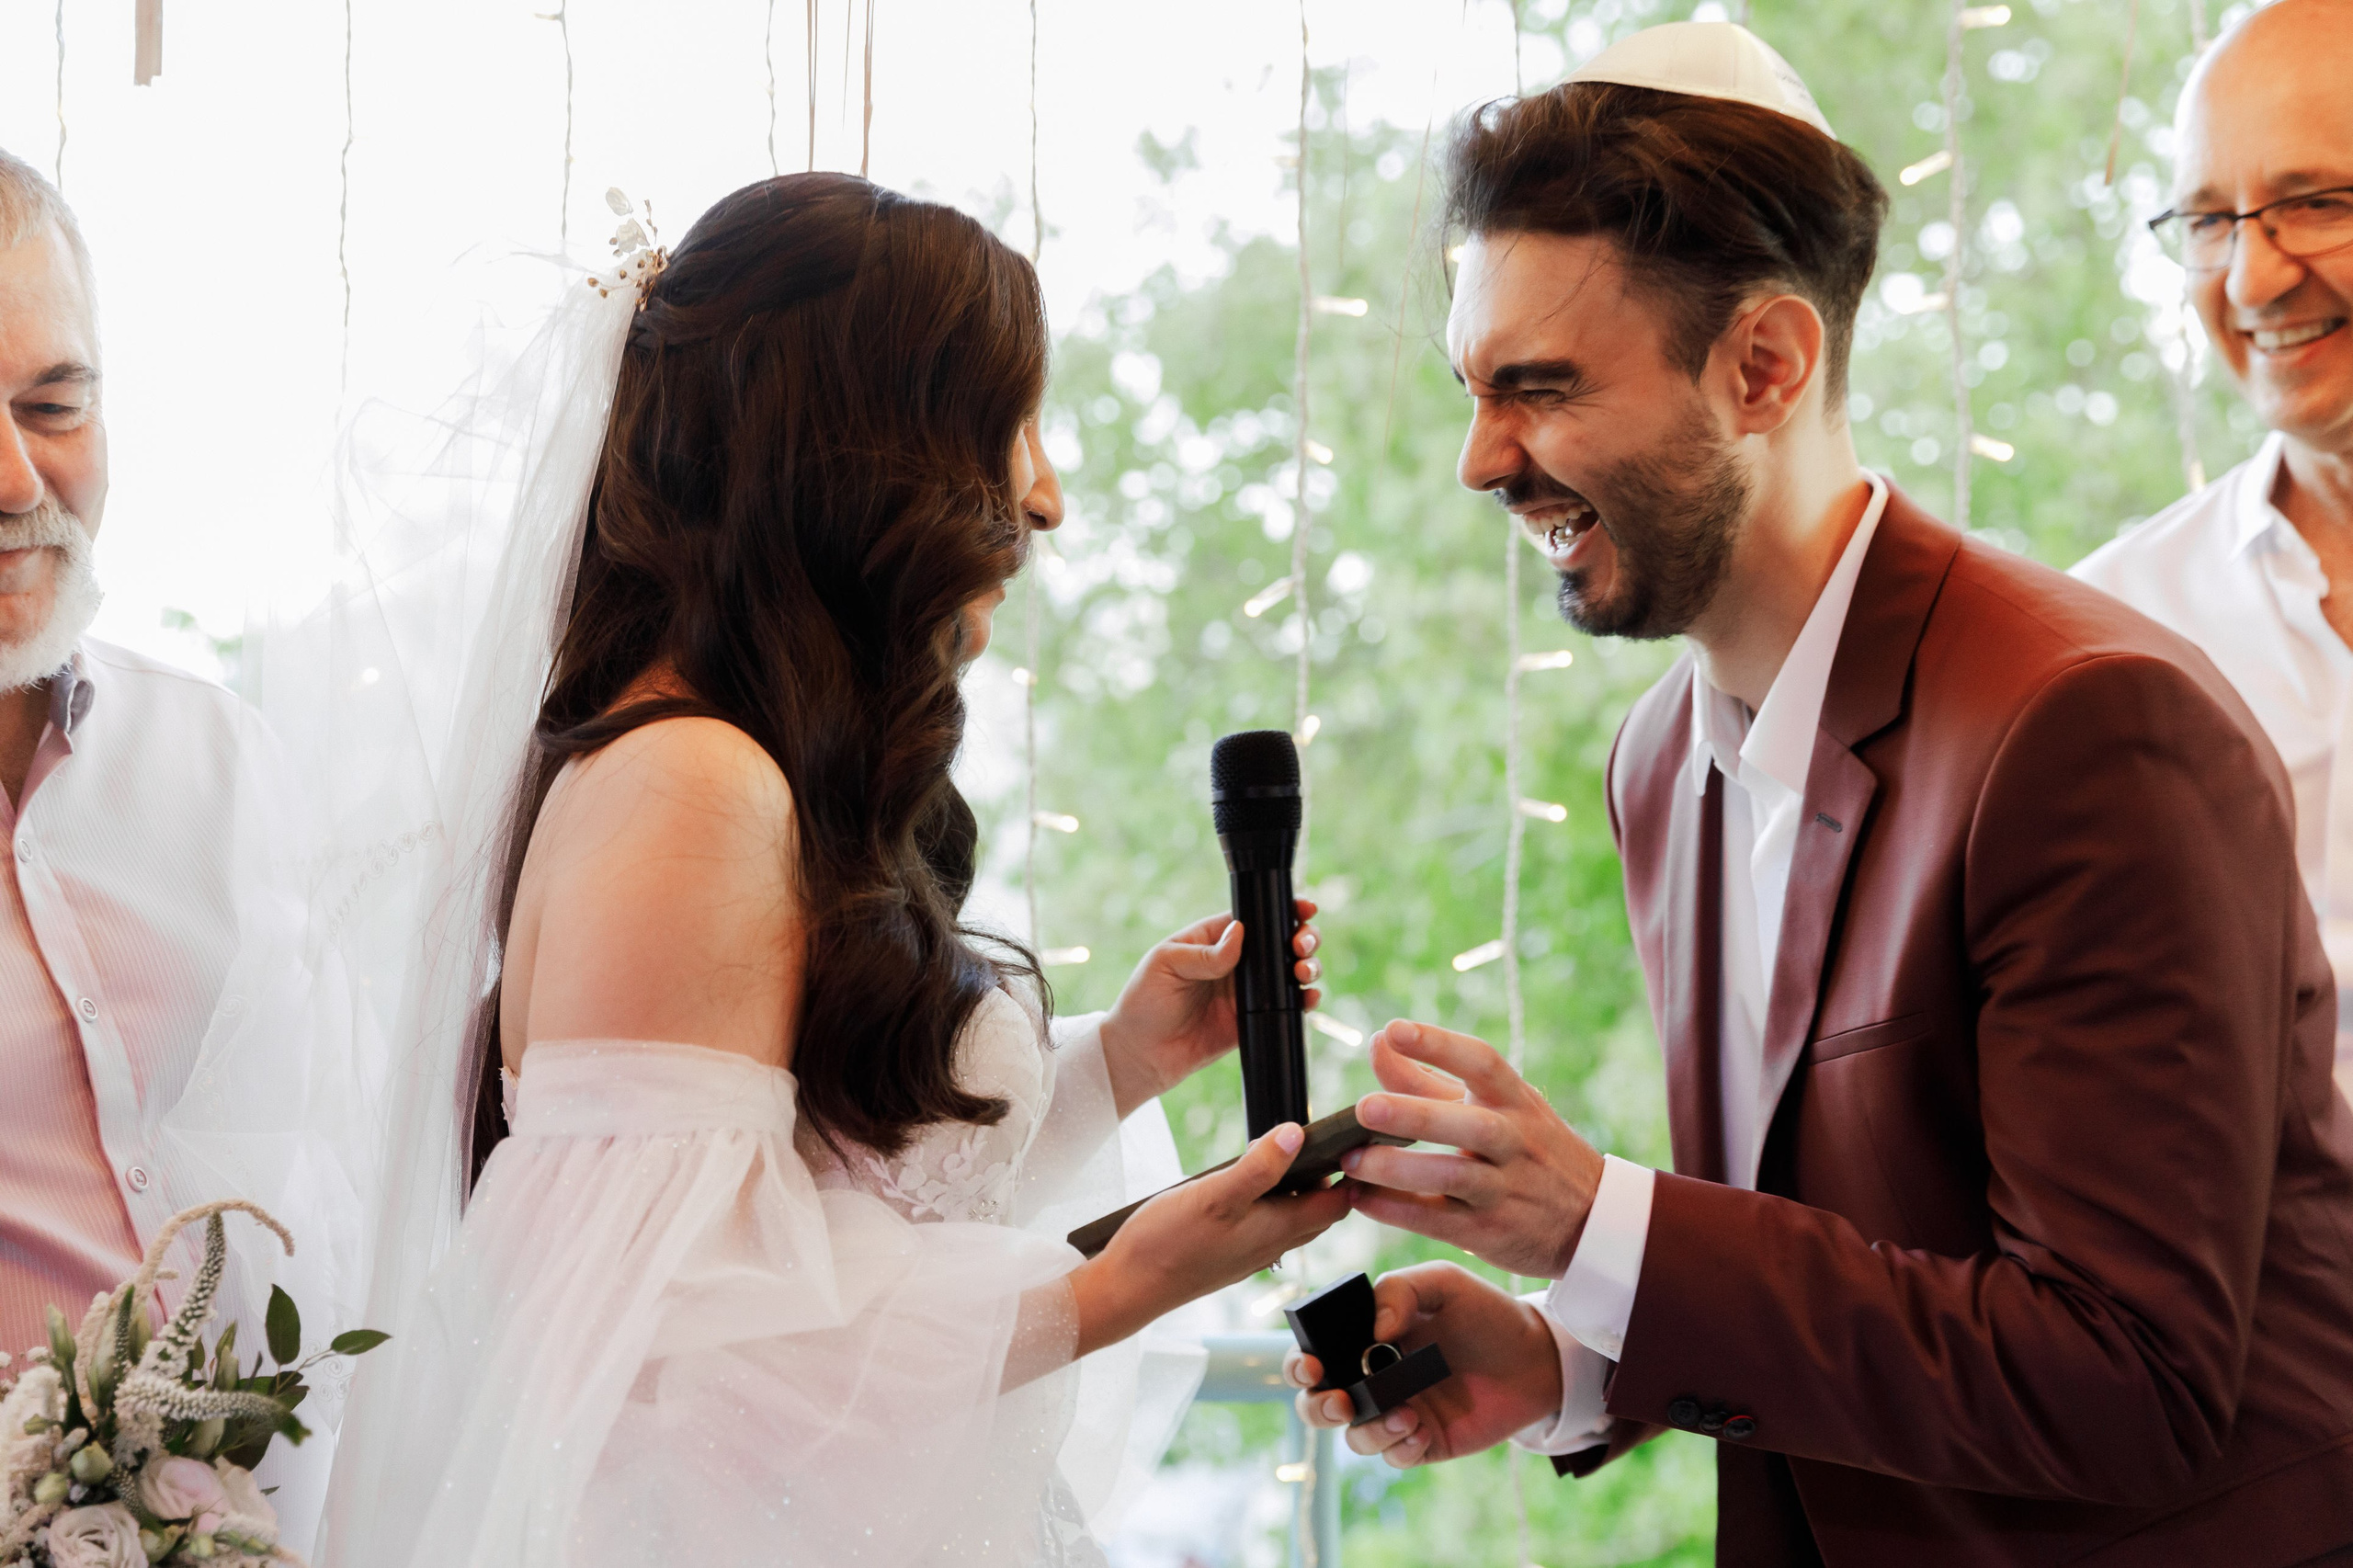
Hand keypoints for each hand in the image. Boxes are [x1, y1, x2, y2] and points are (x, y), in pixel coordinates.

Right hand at [1071, 1121, 1348, 1354]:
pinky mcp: (1228, 1253)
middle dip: (1331, 1179)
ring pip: (1291, 1218)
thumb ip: (1258, 1167)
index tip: (1358, 1142)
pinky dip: (1270, 1201)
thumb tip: (1296, 1134)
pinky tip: (1247, 1183)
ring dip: (1297, 1188)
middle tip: (1327, 1140)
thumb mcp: (1215, 1194)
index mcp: (1279, 1230)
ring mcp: (1249, 1252)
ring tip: (1284, 1152)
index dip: (1353, 1174)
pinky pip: (1265, 1225)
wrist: (1127, 1289)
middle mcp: (1271, 1245)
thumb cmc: (1166, 1244)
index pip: (1337, 1203)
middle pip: (1319, 1211)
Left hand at [1098, 901, 1324, 1115]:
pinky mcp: (1253, 1020)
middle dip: (1302, 937)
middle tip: (1302, 944)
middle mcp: (1235, 962)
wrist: (1141, 1055)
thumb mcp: (1165, 965)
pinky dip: (1304, 1001)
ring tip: (1304, 970)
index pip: (1254, 918)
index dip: (1281, 910)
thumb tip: (1240, 933)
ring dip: (1307, 966)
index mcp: (1213, 939)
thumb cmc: (1144, 1002)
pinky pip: (1286, 1007)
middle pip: (1280, 941)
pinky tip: (1308, 997)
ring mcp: (1246, 992)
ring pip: (1289, 972)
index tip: (1302, 908)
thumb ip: (1204, 953)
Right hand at [1284, 1262, 1561, 1467]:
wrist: (1536, 1356)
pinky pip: (1394, 1457)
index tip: (1314, 1365)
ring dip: (1369, 1431)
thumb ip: (1400, 1290)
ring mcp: (1398, 1411)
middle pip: (1319, 1403)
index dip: (1301, 1363)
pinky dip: (1399, 1448)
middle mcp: (1374, 1377)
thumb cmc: (1485, 1312)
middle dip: (1317, 1407)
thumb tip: (1374, 1330)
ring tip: (1405, 1415)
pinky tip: (1421, 1430)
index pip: (1316, 1353)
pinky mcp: (1425, 1441)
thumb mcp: (1443, 1284)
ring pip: (1355, 1436)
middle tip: (1341, 1400)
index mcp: (1366, 1338)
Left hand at [1339, 1020, 1604, 1279]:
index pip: (1482, 1063)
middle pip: (1469, 1125)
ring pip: (1452, 1177)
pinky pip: (1438, 1220)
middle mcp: (1515, 1141)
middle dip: (1415, 1115)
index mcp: (1516, 1101)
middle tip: (1364, 1108)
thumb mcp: (1496, 1107)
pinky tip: (1361, 1199)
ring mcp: (1505, 1189)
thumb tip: (1377, 1042)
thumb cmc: (1529, 1149)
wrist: (1591, 1220)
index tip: (1395, 1029)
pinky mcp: (1489, 1232)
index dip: (1439, 1045)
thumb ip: (1428, 1079)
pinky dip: (1396, 1211)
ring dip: (1398, 1169)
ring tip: (1351, 1160)